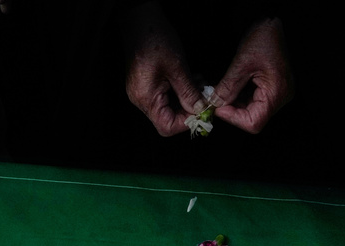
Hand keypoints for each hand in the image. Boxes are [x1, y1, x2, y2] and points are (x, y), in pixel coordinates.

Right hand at [122, 1, 204, 136]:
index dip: (186, 122)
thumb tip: (200, 111)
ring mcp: (143, 92)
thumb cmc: (154, 39)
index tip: (202, 111)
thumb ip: (188, 93)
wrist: (140, 18)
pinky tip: (191, 79)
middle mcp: (141, 99)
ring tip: (199, 83)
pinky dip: (181, 91)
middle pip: (168, 119)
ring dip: (188, 98)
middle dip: (189, 109)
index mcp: (145, 97)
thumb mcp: (177, 67)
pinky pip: (167, 96)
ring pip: (170, 107)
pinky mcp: (148, 84)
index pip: (167, 127)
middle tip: (204, 96)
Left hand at [213, 18, 293, 133]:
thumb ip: (228, 86)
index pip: (254, 122)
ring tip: (223, 91)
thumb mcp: (242, 62)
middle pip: (254, 119)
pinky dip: (241, 98)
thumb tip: (215, 103)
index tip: (218, 108)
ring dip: (236, 104)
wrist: (274, 23)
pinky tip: (233, 87)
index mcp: (276, 93)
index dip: (234, 118)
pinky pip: (256, 101)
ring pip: (253, 111)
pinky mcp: (273, 89)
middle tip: (217, 100)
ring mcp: (278, 94)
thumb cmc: (264, 38)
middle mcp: (280, 98)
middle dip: (233, 111)